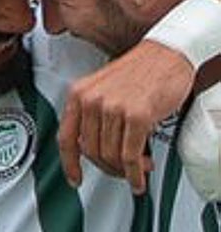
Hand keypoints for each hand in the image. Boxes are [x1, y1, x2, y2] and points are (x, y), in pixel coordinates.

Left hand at [59, 39, 192, 192]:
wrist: (166, 53)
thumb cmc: (140, 70)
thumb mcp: (103, 88)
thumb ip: (93, 115)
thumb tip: (94, 149)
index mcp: (79, 93)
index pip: (66, 137)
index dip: (69, 163)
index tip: (74, 179)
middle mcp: (91, 100)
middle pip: (91, 152)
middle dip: (108, 168)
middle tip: (122, 171)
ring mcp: (112, 108)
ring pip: (110, 156)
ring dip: (125, 170)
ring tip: (139, 168)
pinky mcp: (136, 116)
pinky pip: (130, 157)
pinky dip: (135, 173)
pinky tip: (141, 175)